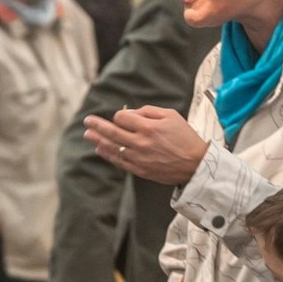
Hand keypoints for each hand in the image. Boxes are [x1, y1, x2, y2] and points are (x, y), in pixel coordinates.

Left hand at [84, 106, 209, 186]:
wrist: (195, 164)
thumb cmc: (184, 137)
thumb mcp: (171, 116)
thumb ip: (148, 111)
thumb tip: (130, 113)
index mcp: (148, 127)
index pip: (122, 118)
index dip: (120, 115)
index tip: (122, 116)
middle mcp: (140, 143)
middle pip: (112, 132)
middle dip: (97, 125)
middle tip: (87, 121)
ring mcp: (138, 158)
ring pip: (112, 148)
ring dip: (98, 140)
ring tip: (88, 134)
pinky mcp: (139, 170)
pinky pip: (119, 161)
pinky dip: (108, 154)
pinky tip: (99, 149)